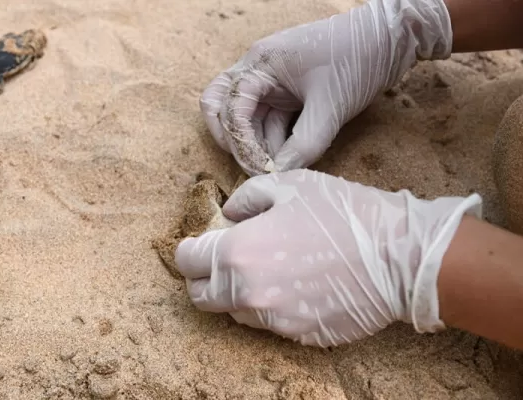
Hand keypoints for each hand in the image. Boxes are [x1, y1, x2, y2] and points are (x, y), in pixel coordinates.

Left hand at [174, 170, 481, 346]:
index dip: (189, 252)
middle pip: (202, 297)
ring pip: (234, 313)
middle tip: (222, 262)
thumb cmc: (343, 214)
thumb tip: (230, 214)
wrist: (398, 256)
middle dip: (205, 278)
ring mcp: (274, 320)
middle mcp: (248, 293)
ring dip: (238, 294)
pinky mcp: (299, 336)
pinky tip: (296, 286)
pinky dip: (271, 307)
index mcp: (239, 253)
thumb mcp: (290, 184)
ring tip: (266, 271)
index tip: (196, 247)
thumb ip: (247, 197)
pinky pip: (270, 324)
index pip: (188, 262)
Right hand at [199, 0, 452, 175]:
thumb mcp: (331, 106)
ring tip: (276, 170)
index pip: (229, 105)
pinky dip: (274, 141)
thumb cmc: (358, 58)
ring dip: (258, 146)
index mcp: (260, 64)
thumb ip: (305, 144)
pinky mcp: (288, 94)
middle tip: (253, 167)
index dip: (240, 141)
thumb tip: (282, 176)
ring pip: (248, 120)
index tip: (260, 168)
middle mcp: (258, 71)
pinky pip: (270, 121)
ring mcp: (272, 83)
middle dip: (233, 140)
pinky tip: (287, 159)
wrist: (390, 39)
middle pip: (223, 108)